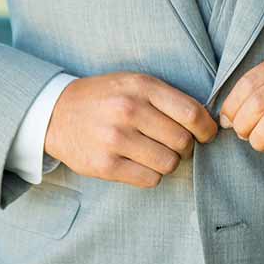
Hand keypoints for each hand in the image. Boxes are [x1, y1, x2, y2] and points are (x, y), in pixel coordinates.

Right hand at [45, 72, 217, 186]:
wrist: (56, 113)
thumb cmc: (105, 98)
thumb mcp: (134, 84)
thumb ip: (168, 98)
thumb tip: (207, 122)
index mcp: (141, 87)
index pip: (192, 113)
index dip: (206, 129)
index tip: (206, 135)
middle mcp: (128, 111)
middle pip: (183, 142)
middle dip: (185, 147)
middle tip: (173, 145)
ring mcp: (115, 139)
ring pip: (168, 164)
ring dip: (167, 162)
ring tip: (153, 153)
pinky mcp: (105, 165)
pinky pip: (149, 179)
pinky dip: (151, 175)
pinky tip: (139, 164)